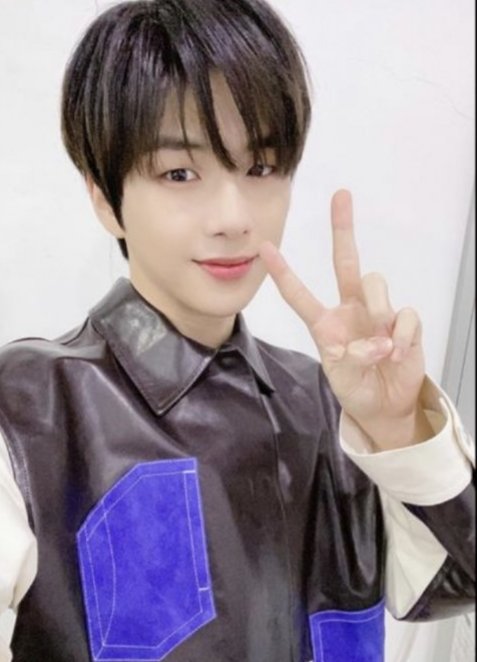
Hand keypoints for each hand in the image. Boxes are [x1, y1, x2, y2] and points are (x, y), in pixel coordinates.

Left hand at [259, 189, 429, 449]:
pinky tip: (397, 354)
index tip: (265, 247)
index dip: (283, 272)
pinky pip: (406, 314)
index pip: (300, 294)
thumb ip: (352, 357)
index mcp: (326, 322)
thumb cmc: (356, 386)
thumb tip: (377, 342)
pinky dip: (402, 336)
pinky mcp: (405, 323)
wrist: (384, 406)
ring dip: (377, 311)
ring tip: (381, 348)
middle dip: (343, 228)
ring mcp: (378, 313)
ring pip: (376, 282)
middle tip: (341, 196)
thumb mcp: (341, 375)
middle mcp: (351, 309)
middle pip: (347, 262)